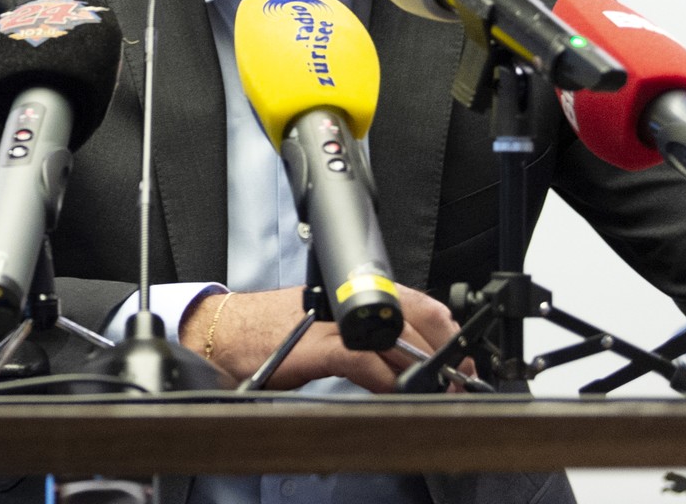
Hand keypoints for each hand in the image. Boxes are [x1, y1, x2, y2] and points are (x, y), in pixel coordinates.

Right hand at [179, 285, 476, 392]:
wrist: (223, 332)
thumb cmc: (268, 332)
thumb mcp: (324, 325)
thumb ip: (361, 333)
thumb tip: (405, 354)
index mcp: (350, 293)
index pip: (414, 301)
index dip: (446, 328)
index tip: (462, 355)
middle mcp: (345, 302)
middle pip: (414, 315)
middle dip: (446, 349)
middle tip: (460, 377)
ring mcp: (331, 323)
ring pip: (395, 338)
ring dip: (423, 369)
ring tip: (436, 390)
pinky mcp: (314, 348)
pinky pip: (362, 361)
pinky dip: (385, 379)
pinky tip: (394, 391)